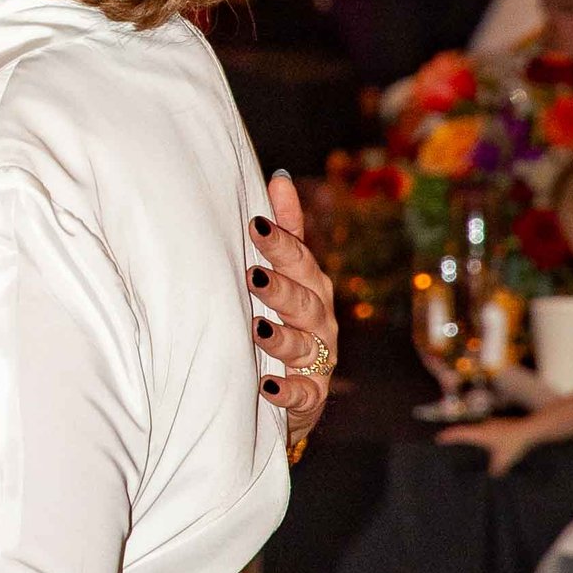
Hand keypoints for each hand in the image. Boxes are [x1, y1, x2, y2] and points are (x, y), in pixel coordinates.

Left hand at [253, 171, 338, 438]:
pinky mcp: (311, 396)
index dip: (280, 242)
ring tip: (257, 329)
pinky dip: (285, 390)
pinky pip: (302, 394)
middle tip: (253, 276)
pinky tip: (266, 384)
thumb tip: (281, 177)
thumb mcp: (287, 275)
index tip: (254, 224)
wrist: (295, 388)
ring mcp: (318, 358)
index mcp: (311, 285)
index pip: (298, 260)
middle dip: (280, 288)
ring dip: (281, 337)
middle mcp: (319, 319)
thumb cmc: (286, 318)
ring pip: (303, 345)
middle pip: (304, 300)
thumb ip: (286, 230)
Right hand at [439, 402, 561, 478]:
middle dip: (456, 435)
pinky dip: (482, 435)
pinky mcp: (500, 424)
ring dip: (470, 434)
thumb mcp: (503, 461)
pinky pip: (486, 429)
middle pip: (465, 429)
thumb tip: (491, 476)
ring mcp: (492, 423)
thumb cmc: (514, 444)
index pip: (458, 433)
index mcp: (479, 434)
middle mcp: (483, 426)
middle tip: (449, 441)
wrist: (531, 430)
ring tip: (468, 443)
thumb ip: (495, 470)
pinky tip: (488, 442)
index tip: (438, 439)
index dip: (447, 436)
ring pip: (476, 428)